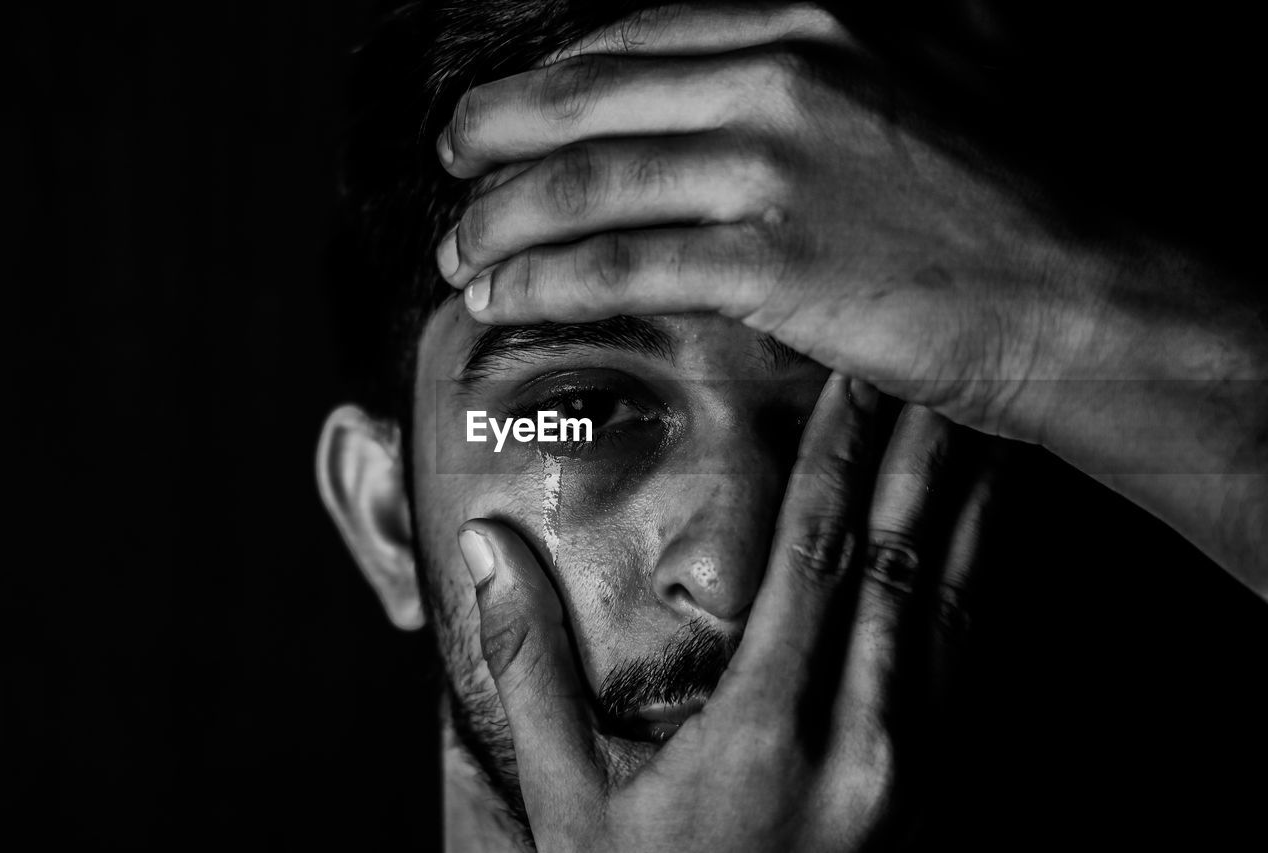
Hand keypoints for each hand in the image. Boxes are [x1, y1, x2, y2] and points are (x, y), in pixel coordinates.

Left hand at [433, 2, 1086, 433]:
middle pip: (591, 97)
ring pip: (590, 182)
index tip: (515, 109)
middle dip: (497, 133)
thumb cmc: (1025, 196)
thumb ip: (856, 59)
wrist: (1093, 291)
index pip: (642, 37)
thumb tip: (789, 62)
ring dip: (502, 219)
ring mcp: (776, 166)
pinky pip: (623, 267)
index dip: (559, 76)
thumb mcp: (951, 70)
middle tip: (452, 164)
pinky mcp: (774, 262)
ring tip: (459, 251)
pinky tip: (503, 296)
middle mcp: (786, 75)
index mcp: (817, 24)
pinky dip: (547, 281)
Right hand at [457, 378, 1001, 850]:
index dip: (842, 458)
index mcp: (766, 732)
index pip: (817, 559)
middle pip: (905, 564)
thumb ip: (529, 668)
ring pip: (957, 609)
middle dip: (922, 454)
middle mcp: (862, 745)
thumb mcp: (568, 798)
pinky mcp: (938, 793)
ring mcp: (915, 773)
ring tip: (977, 423)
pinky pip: (971, 664)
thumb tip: (484, 550)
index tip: (855, 377)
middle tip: (932, 363)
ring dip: (967, 507)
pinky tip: (982, 534)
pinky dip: (981, 582)